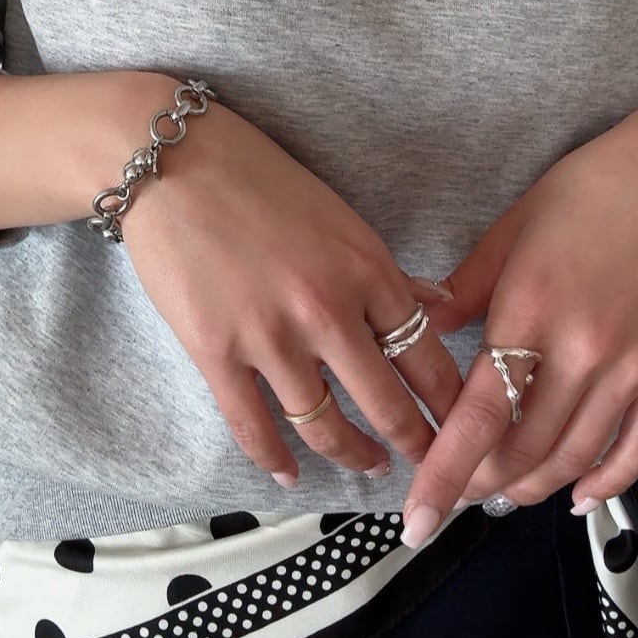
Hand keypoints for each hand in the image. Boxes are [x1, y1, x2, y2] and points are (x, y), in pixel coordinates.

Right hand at [119, 90, 463, 486]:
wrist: (173, 163)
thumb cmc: (257, 177)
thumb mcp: (337, 215)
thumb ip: (384, 270)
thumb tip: (435, 304)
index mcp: (367, 268)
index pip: (427, 356)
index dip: (451, 404)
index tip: (464, 426)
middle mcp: (327, 310)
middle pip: (387, 405)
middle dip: (416, 446)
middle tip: (430, 468)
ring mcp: (270, 337)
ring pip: (324, 426)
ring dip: (352, 456)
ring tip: (368, 465)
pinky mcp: (216, 353)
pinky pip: (253, 427)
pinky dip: (274, 460)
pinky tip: (288, 474)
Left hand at [399, 105, 637, 544]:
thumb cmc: (588, 191)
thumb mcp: (508, 230)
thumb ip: (462, 291)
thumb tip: (416, 331)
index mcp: (530, 310)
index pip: (479, 416)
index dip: (445, 473)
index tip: (419, 517)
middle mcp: (583, 349)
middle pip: (523, 450)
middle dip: (480, 484)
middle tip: (453, 492)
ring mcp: (631, 368)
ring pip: (573, 459)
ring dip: (529, 487)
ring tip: (500, 492)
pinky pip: (636, 450)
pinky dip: (603, 483)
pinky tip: (576, 493)